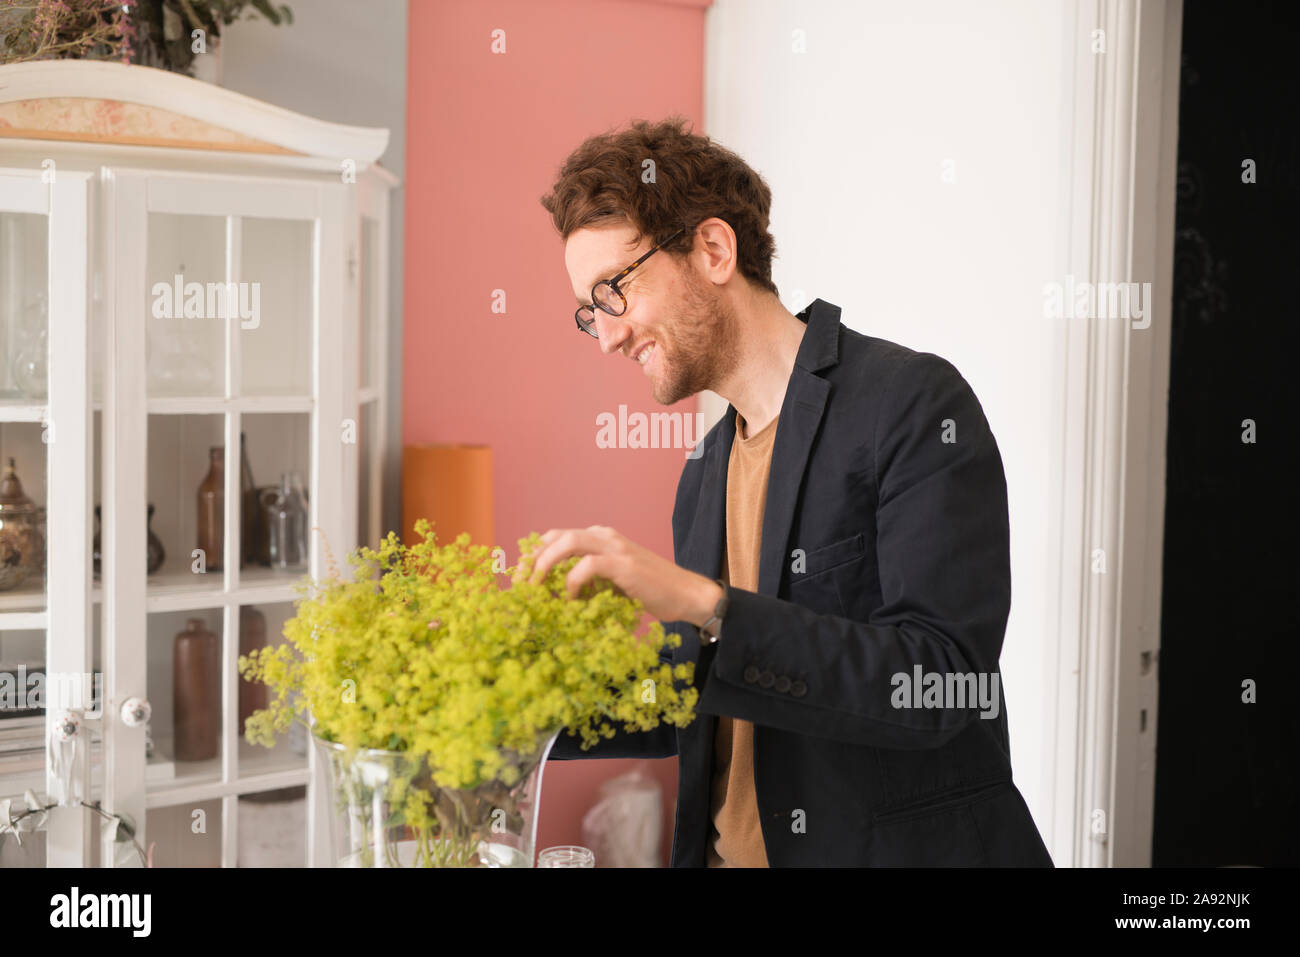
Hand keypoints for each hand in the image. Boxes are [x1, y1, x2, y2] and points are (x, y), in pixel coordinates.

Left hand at [520, 525, 721, 626]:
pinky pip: (586, 566)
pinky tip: (571, 602)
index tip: (519, 580)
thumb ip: (588, 582)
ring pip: (566, 543)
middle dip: (530, 560)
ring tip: (535, 591)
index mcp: (599, 537)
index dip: (533, 555)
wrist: (686, 595)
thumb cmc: (650, 594)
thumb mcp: (612, 584)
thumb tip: (554, 599)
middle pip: (554, 536)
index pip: (555, 536)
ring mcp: (614, 547)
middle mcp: (604, 535)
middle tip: (518, 586)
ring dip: (544, 567)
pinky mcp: (623, 563)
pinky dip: (571, 584)